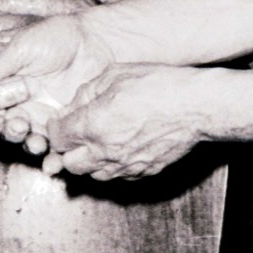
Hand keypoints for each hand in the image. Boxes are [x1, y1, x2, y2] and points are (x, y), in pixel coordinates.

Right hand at [0, 13, 113, 155]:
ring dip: (26, 144)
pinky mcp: (63, 126)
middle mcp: (19, 104)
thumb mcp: (22, 48)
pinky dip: (50, 159)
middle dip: (4, 131)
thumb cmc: (57, 37)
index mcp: (4, 85)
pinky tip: (51, 162)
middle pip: (2, 128)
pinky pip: (52, 147)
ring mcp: (41, 117)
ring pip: (25, 140)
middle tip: (15, 125)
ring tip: (35, 140)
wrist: (96, 42)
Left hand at [48, 65, 206, 179]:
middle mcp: (105, 151)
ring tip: (97, 143)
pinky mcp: (143, 173)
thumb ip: (86, 92)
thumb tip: (72, 106)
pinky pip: (118, 177)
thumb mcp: (115, 75)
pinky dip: (113, 166)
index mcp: (93, 125)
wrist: (196, 106)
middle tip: (75, 135)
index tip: (61, 121)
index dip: (56, 128)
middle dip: (68, 150)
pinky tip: (119, 149)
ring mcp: (126, 166)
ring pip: (93, 175)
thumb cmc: (158, 85)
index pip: (57, 138)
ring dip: (89, 161)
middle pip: (70, 164)